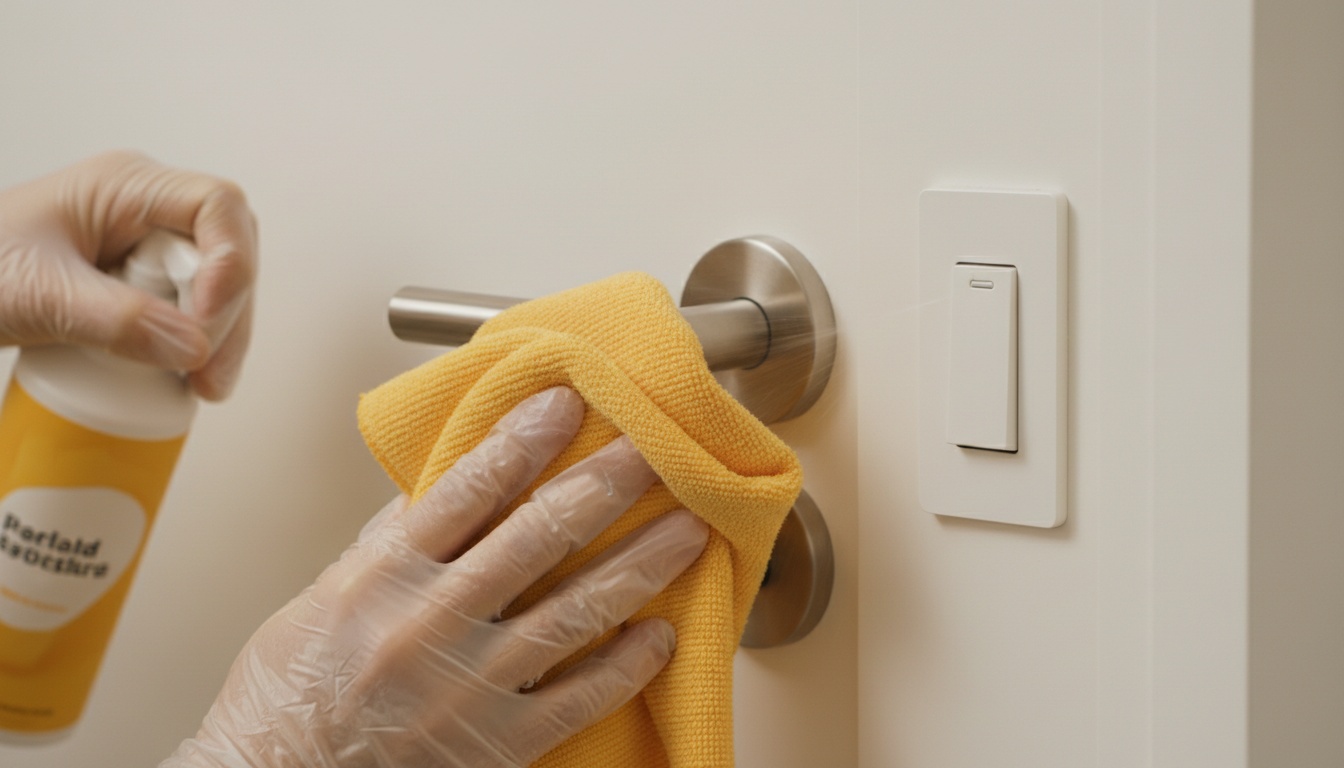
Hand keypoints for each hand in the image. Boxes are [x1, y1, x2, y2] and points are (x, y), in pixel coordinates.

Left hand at [0, 151, 256, 399]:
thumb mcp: (38, 295)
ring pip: (218, 287)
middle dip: (232, 314)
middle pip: (229, 252)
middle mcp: (146, 211)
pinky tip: (186, 379)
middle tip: (210, 372)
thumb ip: (116, 320)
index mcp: (126, 186)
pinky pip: (191, 312)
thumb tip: (195, 348)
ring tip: (203, 387)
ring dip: (223, 337)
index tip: (206, 323)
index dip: (230, 264)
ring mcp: (146, 248)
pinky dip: (197, 346)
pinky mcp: (140, 287)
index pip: (218, 207)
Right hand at [162, 387, 708, 766]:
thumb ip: (392, 539)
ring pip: (573, 612)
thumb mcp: (324, 595)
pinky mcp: (495, 745)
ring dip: (639, 565)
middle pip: (536, 538)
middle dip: (604, 487)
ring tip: (687, 531)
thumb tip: (448, 481)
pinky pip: (578, 698)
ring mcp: (466, 688)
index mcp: (381, 576)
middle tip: (654, 451)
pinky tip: (660, 634)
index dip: (524, 440)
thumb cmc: (291, 692)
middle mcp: (427, 625)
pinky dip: (625, 665)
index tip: (568, 403)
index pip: (467, 489)